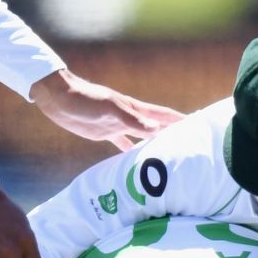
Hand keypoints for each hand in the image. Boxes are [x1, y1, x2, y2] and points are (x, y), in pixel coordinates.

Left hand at [31, 68, 181, 150]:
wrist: (58, 97)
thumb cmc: (84, 99)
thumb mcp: (108, 109)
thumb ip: (131, 120)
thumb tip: (156, 130)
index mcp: (134, 109)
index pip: (163, 116)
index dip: (181, 120)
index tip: (199, 126)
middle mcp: (130, 117)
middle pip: (157, 126)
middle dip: (173, 133)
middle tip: (190, 144)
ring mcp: (118, 124)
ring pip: (142, 136)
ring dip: (154, 143)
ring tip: (168, 154)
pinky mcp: (104, 132)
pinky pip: (122, 143)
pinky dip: (130, 150)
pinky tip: (134, 159)